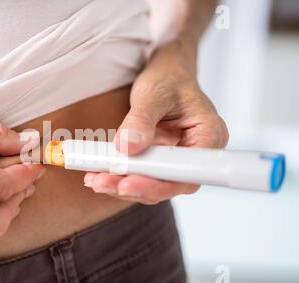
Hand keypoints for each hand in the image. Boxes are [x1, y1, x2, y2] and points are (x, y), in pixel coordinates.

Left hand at [84, 40, 228, 203]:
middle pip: (167, 184)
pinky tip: (97, 173)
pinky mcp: (159, 162)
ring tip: (95, 179)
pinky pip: (140, 176)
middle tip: (101, 182)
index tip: (128, 183)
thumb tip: (128, 146)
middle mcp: (196, 155)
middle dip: (132, 186)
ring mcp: (177, 161)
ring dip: (120, 185)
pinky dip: (119, 176)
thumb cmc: (168, 79)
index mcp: (208, 136)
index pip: (186, 174)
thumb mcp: (154, 93)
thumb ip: (141, 119)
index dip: (157, 185)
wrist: (165, 75)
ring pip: (151, 185)